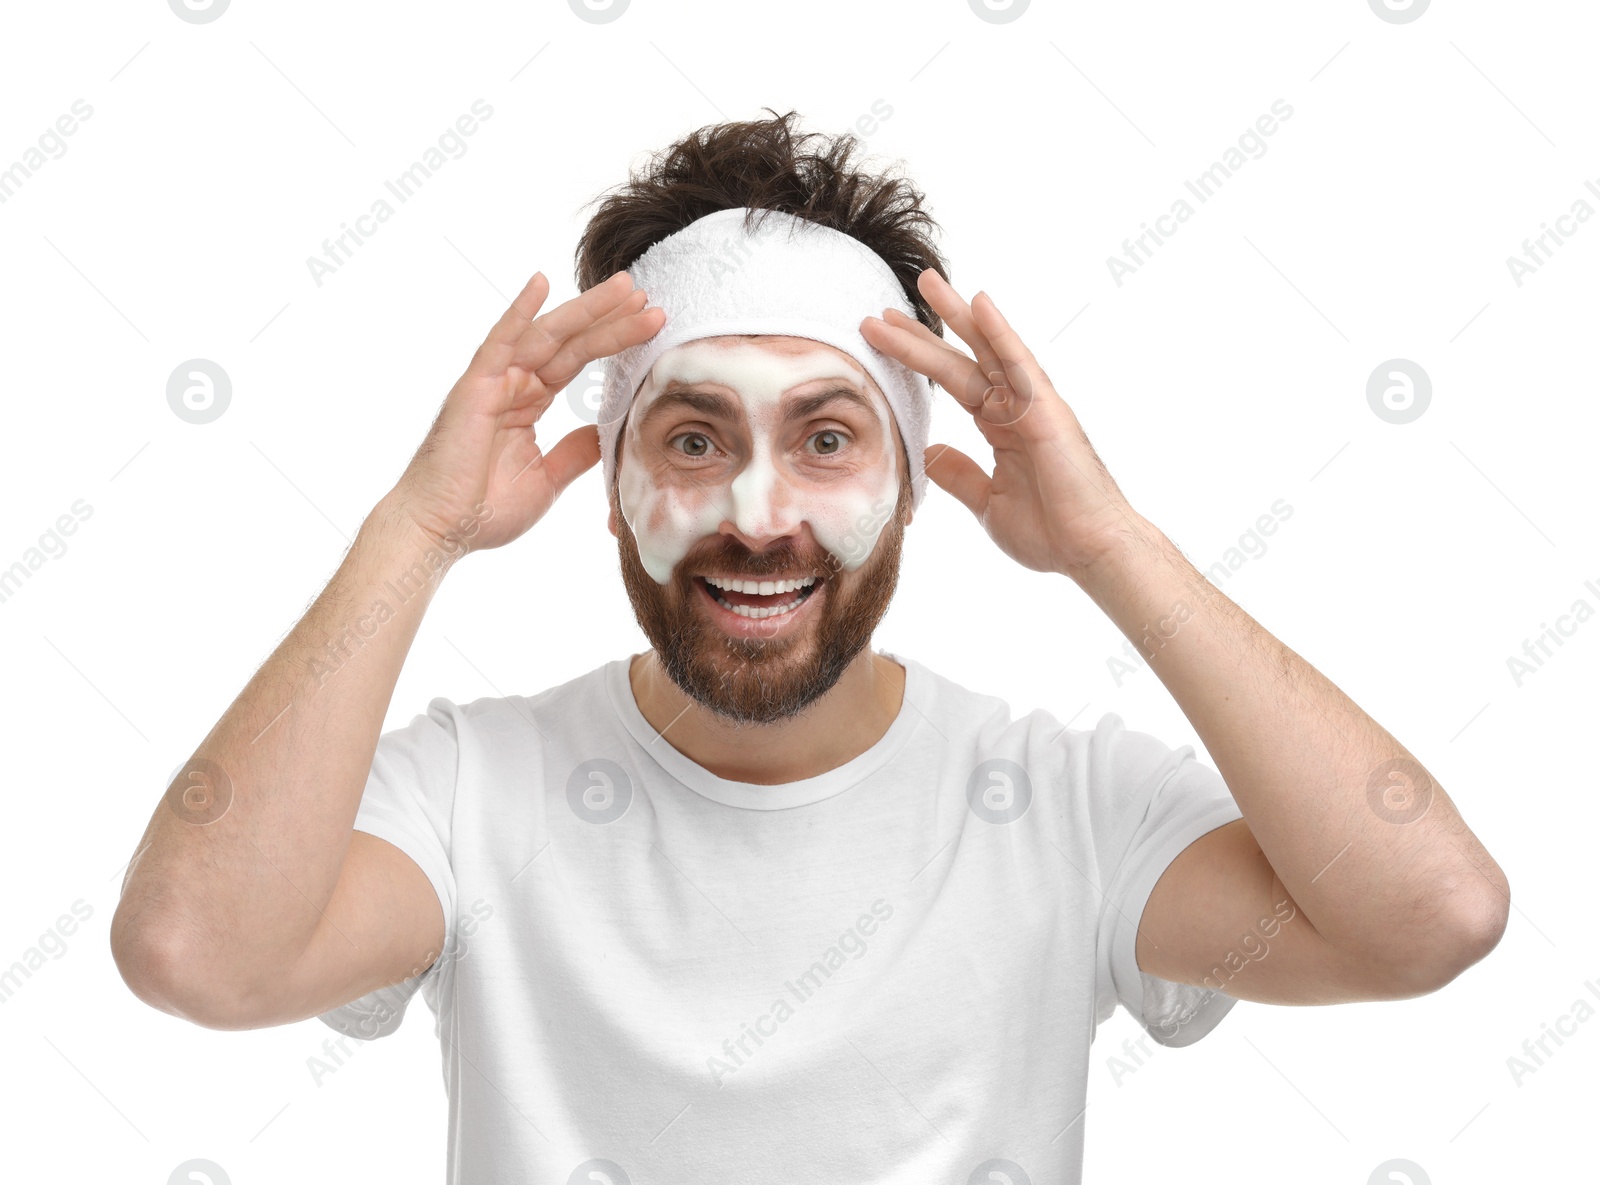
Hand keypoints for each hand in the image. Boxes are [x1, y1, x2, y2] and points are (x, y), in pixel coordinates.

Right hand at [384, 270, 664, 555]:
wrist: (441, 531)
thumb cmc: (484, 511)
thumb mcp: (548, 479)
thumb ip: (577, 452)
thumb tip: (607, 434)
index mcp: (529, 403)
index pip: (578, 361)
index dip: (613, 340)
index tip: (650, 324)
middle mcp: (513, 385)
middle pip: (570, 342)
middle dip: (610, 318)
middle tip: (648, 297)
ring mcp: (494, 382)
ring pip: (547, 335)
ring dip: (586, 310)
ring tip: (625, 287)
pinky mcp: (475, 387)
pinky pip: (500, 341)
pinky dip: (519, 311)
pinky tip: (541, 282)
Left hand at [860, 270, 1151, 578]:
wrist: (1091, 553)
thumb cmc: (1051, 533)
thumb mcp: (987, 502)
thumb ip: (959, 475)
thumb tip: (928, 454)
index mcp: (1001, 426)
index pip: (952, 382)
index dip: (918, 359)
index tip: (882, 338)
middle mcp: (1016, 407)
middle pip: (962, 359)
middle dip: (922, 333)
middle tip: (881, 307)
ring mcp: (1033, 405)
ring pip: (986, 351)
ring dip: (956, 316)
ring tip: (925, 282)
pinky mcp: (1048, 411)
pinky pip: (1020, 365)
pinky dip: (1000, 334)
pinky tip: (979, 305)